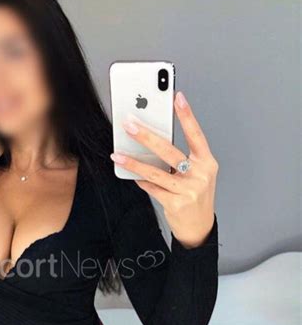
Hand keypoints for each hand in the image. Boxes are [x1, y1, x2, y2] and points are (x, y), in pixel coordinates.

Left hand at [110, 91, 217, 247]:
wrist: (199, 227)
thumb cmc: (196, 195)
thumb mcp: (197, 175)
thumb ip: (181, 159)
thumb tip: (152, 143)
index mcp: (207, 163)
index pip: (196, 134)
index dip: (187, 115)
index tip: (177, 98)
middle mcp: (200, 175)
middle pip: (169, 151)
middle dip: (146, 136)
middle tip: (130, 124)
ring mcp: (188, 190)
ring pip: (155, 172)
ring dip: (133, 162)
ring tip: (118, 154)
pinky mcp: (175, 203)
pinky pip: (152, 188)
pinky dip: (141, 181)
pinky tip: (132, 175)